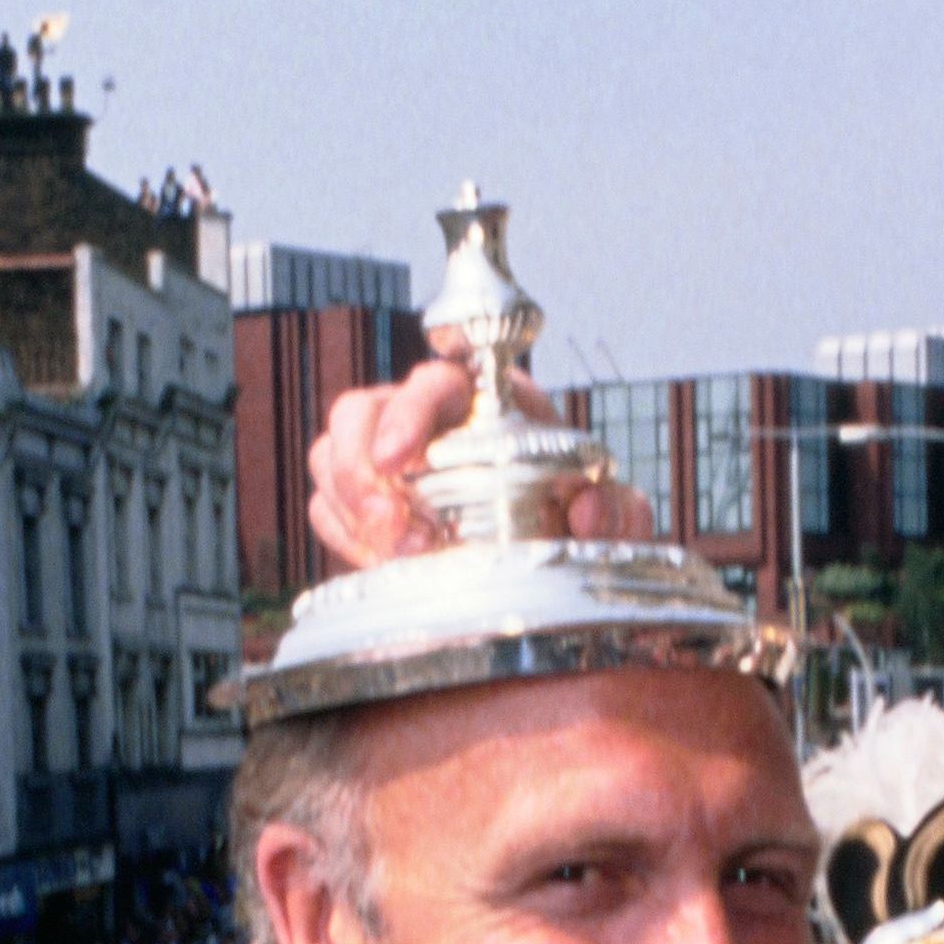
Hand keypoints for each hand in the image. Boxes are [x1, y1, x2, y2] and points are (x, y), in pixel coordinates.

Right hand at [303, 356, 660, 567]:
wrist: (551, 550)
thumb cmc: (574, 513)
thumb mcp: (608, 513)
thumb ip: (618, 510)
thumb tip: (592, 508)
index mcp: (483, 401)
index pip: (430, 381)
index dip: (406, 413)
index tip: (399, 459)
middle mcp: (425, 420)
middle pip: (357, 412)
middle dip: (360, 469)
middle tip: (392, 528)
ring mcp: (385, 459)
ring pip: (330, 455)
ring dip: (350, 507)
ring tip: (395, 553)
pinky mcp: (362, 503)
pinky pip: (325, 505)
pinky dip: (345, 535)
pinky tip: (383, 561)